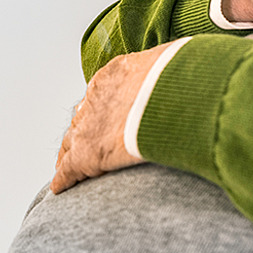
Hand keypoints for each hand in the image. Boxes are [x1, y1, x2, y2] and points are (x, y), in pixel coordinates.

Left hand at [50, 44, 168, 193]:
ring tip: (68, 167)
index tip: (106, 118)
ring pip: (71, 142)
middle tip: (83, 142)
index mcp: (115, 73)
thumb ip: (175, 75)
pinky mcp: (87, 153)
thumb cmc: (183, 78)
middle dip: (84, 130)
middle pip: (82, 118)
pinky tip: (61, 187)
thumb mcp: (177, 65)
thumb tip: (191, 77)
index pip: (102, 94)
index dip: (102, 110)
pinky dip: (65, 178)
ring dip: (70, 154)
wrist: (171, 96)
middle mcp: (96, 97)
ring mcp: (88, 125)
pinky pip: (69, 168)